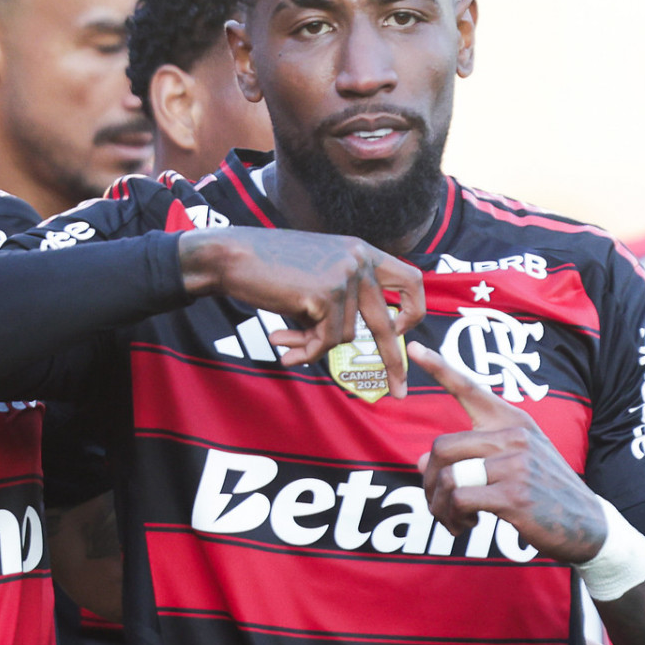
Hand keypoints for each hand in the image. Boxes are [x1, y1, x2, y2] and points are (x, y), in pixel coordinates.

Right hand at [179, 228, 424, 396]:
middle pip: (388, 323)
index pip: (410, 280)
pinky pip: (325, 341)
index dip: (412, 310)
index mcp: (361, 251)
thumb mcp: (316, 274)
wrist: (231, 256)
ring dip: (313, 345)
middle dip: (395, 361)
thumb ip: (340, 297)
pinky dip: (305, 349)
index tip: (401, 333)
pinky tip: (281, 341)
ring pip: (343, 337)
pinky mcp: (326, 295)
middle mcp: (359, 261)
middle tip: (400, 392)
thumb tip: (351, 339)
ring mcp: (344, 277)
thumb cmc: (267, 269)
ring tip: (284, 338)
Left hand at [410, 341, 606, 562]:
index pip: (471, 388)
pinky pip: (459, 500)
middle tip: (437, 503)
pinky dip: (452, 518)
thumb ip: (469, 456)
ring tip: (452, 520)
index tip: (415, 347)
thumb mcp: (513, 464)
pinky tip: (467, 525)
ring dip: (439, 506)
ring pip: (447, 477)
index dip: (440, 368)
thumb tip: (422, 461)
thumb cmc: (544, 493)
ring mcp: (515, 465)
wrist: (587, 525)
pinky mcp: (514, 496)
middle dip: (430, 482)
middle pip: (442, 448)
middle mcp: (514, 436)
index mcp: (513, 422)